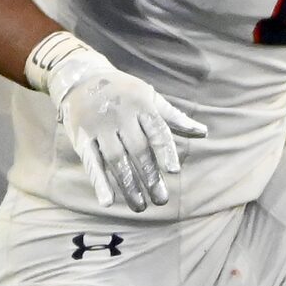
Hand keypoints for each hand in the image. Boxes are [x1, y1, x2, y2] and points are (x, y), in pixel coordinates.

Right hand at [38, 39, 205, 211]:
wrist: (82, 78)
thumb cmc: (126, 92)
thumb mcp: (151, 98)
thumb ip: (175, 118)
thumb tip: (204, 133)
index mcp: (142, 105)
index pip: (156, 131)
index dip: (165, 151)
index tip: (173, 171)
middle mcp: (121, 116)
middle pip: (138, 151)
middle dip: (150, 177)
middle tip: (161, 200)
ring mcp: (100, 128)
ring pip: (116, 161)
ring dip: (128, 186)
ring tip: (141, 207)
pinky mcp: (82, 138)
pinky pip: (91, 163)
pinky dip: (99, 183)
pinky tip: (108, 202)